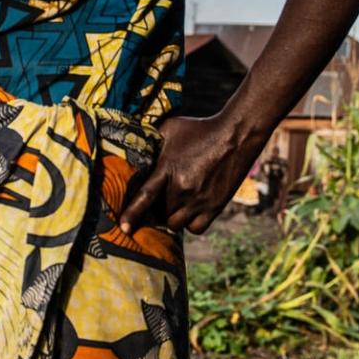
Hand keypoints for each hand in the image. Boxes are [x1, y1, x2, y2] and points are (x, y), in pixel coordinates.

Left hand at [119, 115, 262, 235]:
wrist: (235, 135)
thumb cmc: (200, 129)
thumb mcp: (170, 129)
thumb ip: (151, 141)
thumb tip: (133, 146)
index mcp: (167, 168)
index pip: (145, 196)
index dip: (132, 214)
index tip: (123, 229)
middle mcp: (182, 188)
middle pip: (159, 213)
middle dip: (156, 208)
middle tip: (160, 198)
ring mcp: (199, 200)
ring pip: (175, 224)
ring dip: (172, 217)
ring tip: (175, 203)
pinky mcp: (215, 207)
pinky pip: (195, 229)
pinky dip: (190, 224)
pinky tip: (190, 211)